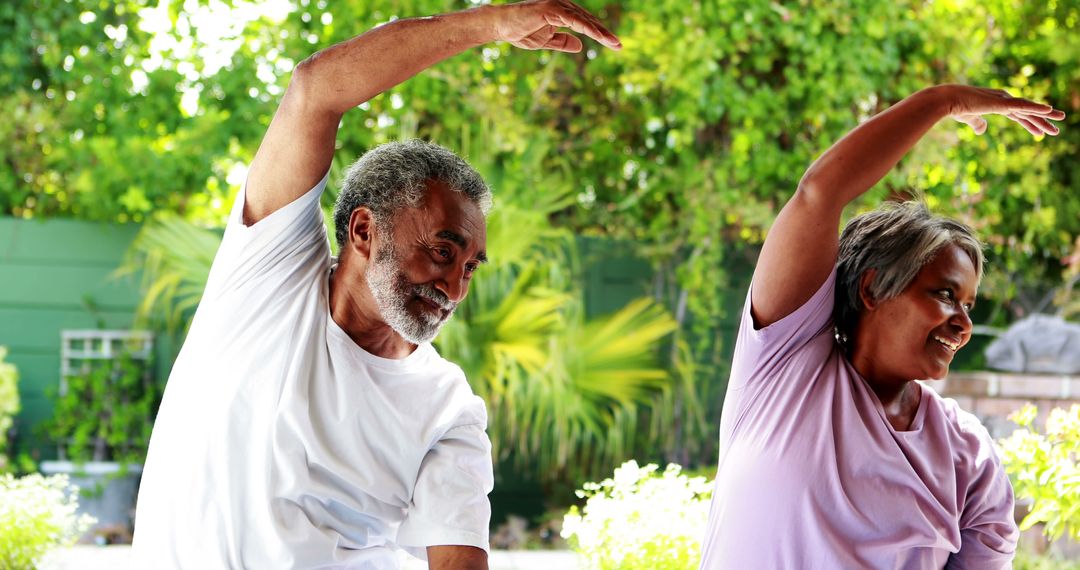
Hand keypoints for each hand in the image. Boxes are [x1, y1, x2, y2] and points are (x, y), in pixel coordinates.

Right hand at [490, 0, 620, 52]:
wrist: (501, 26)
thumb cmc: (520, 32)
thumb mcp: (546, 41)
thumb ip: (562, 42)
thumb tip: (580, 46)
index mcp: (562, 12)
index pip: (585, 23)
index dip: (599, 34)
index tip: (614, 45)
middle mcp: (563, 5)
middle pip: (588, 21)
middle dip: (604, 34)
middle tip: (619, 46)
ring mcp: (558, 4)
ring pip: (584, 20)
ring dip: (600, 32)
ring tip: (614, 43)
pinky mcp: (552, 8)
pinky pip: (573, 19)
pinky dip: (586, 27)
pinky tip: (598, 36)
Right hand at [944, 85, 1065, 136]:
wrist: (946, 100)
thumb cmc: (955, 108)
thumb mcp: (969, 118)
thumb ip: (977, 123)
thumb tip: (983, 130)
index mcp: (997, 104)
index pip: (1018, 115)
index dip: (1030, 124)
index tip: (1040, 133)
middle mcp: (1004, 99)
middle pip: (1028, 112)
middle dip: (1042, 121)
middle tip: (1055, 131)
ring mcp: (1004, 100)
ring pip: (1029, 109)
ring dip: (1045, 116)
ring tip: (1061, 119)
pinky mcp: (1001, 102)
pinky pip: (1022, 106)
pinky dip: (1036, 108)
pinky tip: (1049, 110)